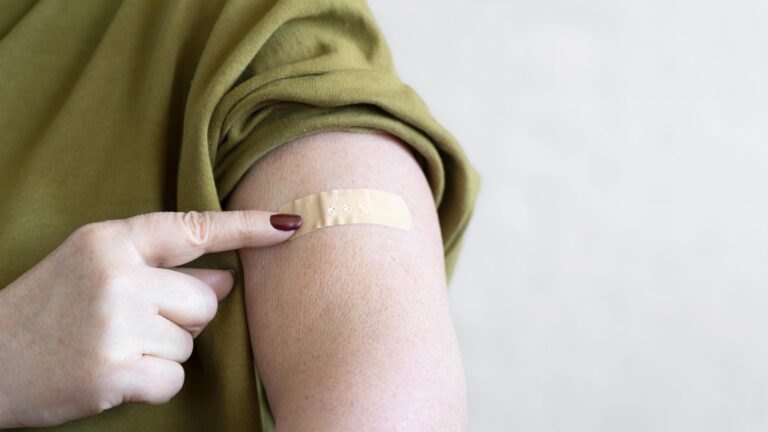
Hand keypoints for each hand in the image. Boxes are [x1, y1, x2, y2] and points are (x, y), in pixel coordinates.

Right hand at [0, 210, 298, 428]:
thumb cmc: (49, 310)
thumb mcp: (93, 265)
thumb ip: (160, 265)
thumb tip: (226, 279)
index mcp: (110, 241)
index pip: (194, 229)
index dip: (247, 227)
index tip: (291, 224)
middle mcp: (115, 275)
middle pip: (206, 299)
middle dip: (183, 316)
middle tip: (132, 323)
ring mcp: (114, 324)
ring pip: (192, 341)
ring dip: (165, 351)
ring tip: (116, 346)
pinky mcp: (113, 371)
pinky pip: (174, 378)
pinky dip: (153, 384)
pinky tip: (115, 374)